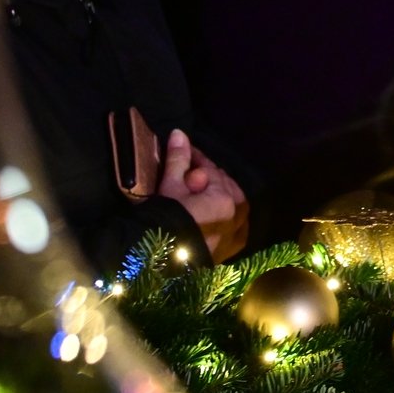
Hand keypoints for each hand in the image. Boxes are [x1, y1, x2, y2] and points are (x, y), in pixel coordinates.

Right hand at [158, 129, 249, 260]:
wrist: (156, 260)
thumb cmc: (164, 219)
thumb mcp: (170, 186)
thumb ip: (178, 159)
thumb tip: (179, 132)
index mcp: (226, 199)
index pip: (212, 170)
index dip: (197, 159)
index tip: (185, 154)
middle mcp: (236, 216)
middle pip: (224, 186)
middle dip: (208, 177)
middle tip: (188, 174)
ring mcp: (234, 235)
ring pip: (231, 205)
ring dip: (217, 195)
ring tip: (197, 193)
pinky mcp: (228, 250)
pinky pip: (232, 226)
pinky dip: (224, 216)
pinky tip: (211, 214)